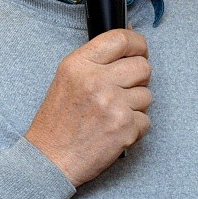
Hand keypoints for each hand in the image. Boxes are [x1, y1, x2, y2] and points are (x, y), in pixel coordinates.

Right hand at [25, 29, 151, 186]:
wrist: (50, 160)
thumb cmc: (57, 123)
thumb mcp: (67, 79)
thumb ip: (95, 62)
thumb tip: (128, 47)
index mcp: (79, 64)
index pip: (120, 39)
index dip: (138, 43)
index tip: (140, 50)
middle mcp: (96, 80)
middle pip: (142, 66)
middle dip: (139, 79)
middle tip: (124, 91)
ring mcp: (113, 104)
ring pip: (147, 95)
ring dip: (135, 106)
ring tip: (112, 115)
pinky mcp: (125, 127)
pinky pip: (146, 120)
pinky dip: (135, 128)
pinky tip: (114, 131)